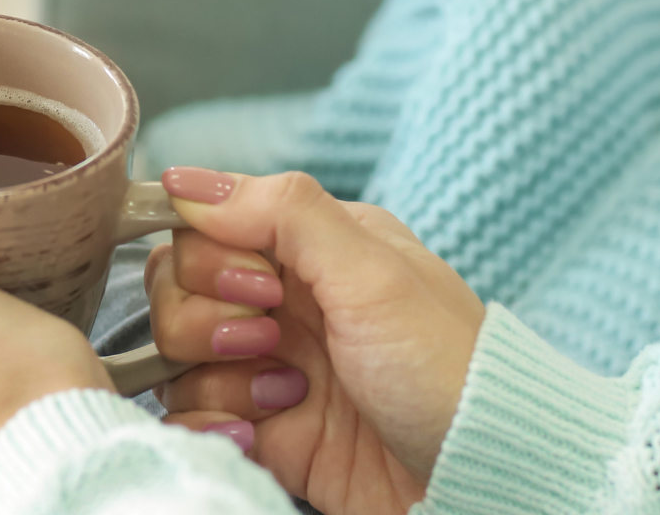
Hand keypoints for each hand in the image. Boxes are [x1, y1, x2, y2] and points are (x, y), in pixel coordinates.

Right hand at [149, 168, 484, 514]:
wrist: (482, 477)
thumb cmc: (448, 369)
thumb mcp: (375, 271)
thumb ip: (283, 212)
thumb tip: (186, 183)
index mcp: (311, 247)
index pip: (205, 225)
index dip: (211, 255)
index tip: (259, 285)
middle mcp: (283, 300)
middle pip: (176, 286)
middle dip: (206, 318)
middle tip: (270, 339)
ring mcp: (268, 366)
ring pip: (176, 353)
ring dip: (216, 375)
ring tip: (284, 394)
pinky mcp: (263, 428)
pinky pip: (189, 416)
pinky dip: (207, 426)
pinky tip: (257, 433)